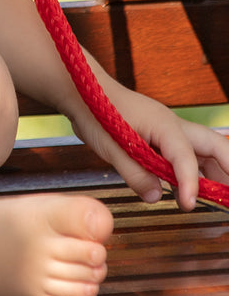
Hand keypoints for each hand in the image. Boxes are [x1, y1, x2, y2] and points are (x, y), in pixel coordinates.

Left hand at [68, 74, 228, 208]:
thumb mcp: (110, 147)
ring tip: (223, 199)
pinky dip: (197, 174)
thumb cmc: (94, 111)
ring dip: (218, 173)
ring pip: (206, 152)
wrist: (81, 90)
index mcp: (164, 124)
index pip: (186, 157)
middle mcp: (174, 126)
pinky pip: (187, 156)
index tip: (189, 205)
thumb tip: (156, 196)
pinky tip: (194, 192)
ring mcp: (169, 131)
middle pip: (216, 146)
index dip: (190, 183)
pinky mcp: (161, 139)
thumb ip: (134, 173)